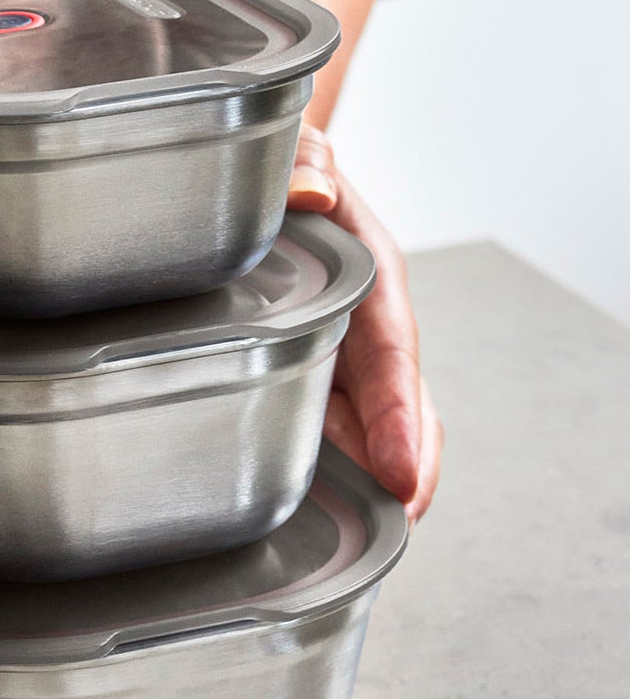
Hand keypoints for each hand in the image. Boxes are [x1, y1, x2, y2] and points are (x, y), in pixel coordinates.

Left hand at [288, 124, 441, 521]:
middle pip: (398, 412)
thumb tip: (311, 191)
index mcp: (376, 285)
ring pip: (370, 431)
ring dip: (370, 481)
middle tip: (399, 524)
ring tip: (361, 542)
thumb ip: (307, 164)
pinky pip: (333, 427)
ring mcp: (347, 359)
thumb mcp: (304, 156)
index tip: (407, 474)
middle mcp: (369, 333)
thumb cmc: (301, 171)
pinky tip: (312, 512)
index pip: (393, 359)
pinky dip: (334, 468)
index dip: (400, 418)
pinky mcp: (320, 375)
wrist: (291, 181)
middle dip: (405, 469)